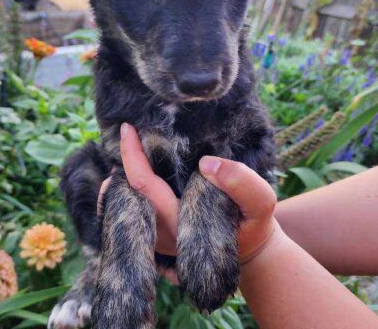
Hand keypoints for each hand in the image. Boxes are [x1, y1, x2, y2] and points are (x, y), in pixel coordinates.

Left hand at [98, 123, 277, 262]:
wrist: (250, 247)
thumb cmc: (252, 223)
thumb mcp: (259, 202)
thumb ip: (240, 183)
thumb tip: (208, 163)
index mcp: (181, 224)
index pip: (145, 186)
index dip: (132, 155)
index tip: (129, 129)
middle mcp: (161, 234)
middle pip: (125, 197)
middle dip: (118, 167)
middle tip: (124, 136)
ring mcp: (157, 238)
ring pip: (125, 207)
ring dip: (119, 180)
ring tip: (125, 152)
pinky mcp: (158, 238)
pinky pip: (132, 213)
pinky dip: (126, 191)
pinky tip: (131, 172)